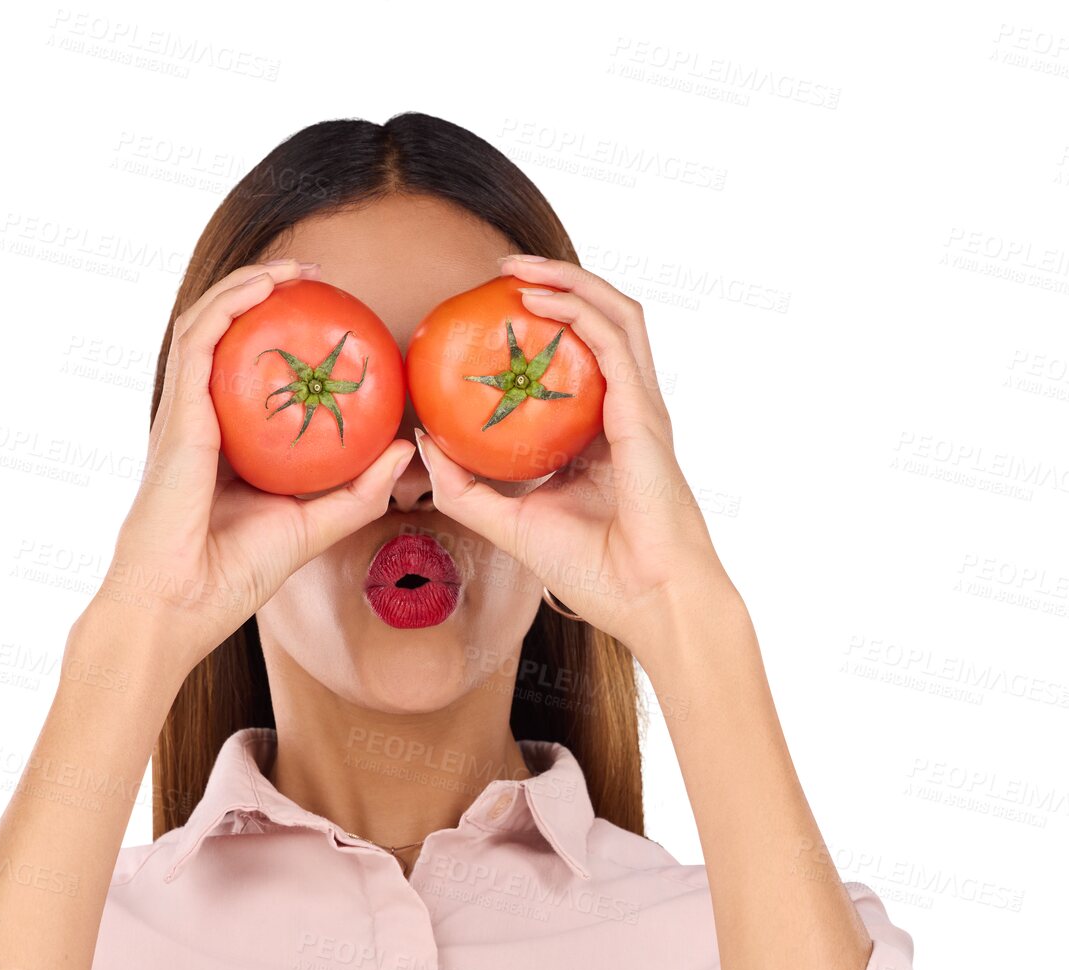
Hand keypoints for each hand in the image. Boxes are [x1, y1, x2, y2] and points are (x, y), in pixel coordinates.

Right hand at [86, 258, 413, 664]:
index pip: (251, 374)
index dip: (284, 338)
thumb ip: (359, 492)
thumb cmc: (235, 575)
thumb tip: (404, 452)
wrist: (181, 604)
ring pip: (208, 323)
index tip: (334, 321)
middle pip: (227, 337)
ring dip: (250, 284)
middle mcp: (202, 420)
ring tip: (295, 269)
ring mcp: (184, 413)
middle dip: (267, 294)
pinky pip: (199, 340)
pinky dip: (229, 303)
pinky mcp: (177, 414)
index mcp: (228, 444)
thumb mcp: (313, 527)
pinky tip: (265, 286)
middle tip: (317, 279)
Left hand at [415, 255, 737, 658]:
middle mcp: (625, 412)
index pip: (577, 362)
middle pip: (600, 323)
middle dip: (555, 282)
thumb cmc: (594, 572)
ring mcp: (640, 410)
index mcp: (600, 435)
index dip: (541, 328)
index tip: (491, 313)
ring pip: (616, 315)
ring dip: (569, 280)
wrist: (646, 601)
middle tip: (501, 270)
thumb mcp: (510, 524)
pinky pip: (614, 344)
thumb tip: (422, 447)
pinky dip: (579, 311)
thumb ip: (466, 489)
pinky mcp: (644, 415)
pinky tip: (540, 300)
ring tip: (518, 268)